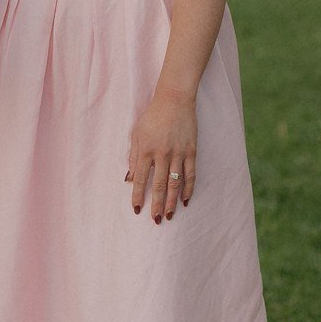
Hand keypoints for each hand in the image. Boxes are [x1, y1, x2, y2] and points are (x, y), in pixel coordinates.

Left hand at [126, 91, 196, 221]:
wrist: (174, 100)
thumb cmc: (152, 116)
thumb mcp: (136, 133)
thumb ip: (133, 156)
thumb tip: (129, 179)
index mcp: (146, 150)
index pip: (141, 179)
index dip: (138, 196)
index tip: (137, 210)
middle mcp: (162, 154)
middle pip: (159, 185)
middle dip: (156, 205)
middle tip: (156, 220)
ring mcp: (178, 153)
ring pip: (175, 183)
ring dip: (172, 202)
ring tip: (170, 216)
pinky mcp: (191, 151)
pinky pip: (190, 175)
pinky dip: (189, 189)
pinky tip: (186, 200)